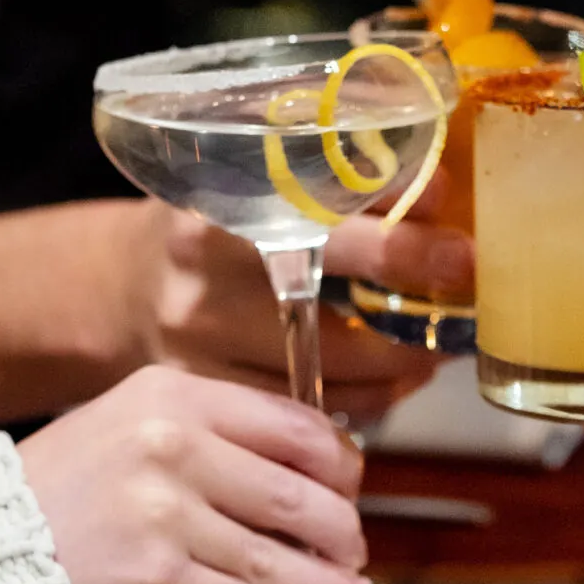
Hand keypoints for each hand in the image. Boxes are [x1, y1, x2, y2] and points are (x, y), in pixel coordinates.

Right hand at [17, 368, 370, 583]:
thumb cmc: (63, 489)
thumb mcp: (128, 423)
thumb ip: (206, 433)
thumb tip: (302, 470)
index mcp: (175, 394)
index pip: (293, 424)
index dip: (340, 464)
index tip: (350, 487)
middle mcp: (173, 445)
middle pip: (297, 493)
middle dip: (340, 531)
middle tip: (352, 550)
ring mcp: (166, 514)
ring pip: (276, 557)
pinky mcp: (157, 578)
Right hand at [134, 204, 473, 431]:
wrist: (121, 287)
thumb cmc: (208, 221)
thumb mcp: (253, 171)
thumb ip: (338, 168)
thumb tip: (439, 188)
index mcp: (216, 216)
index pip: (325, 230)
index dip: (401, 244)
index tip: (459, 245)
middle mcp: (202, 291)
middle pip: (336, 325)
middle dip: (413, 318)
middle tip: (463, 301)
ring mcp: (201, 359)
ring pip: (333, 378)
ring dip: (401, 365)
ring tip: (435, 341)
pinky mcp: (211, 407)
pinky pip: (312, 415)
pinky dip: (368, 398)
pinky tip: (393, 375)